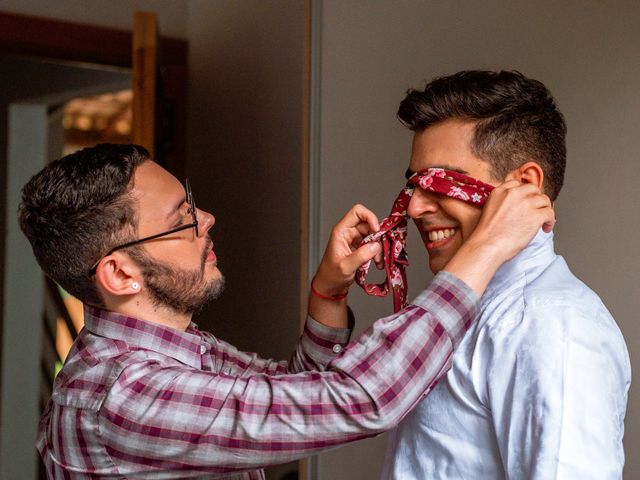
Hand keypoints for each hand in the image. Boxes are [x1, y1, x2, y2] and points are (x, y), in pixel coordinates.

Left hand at [312, 204, 382, 296]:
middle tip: (380, 252)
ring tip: (378, 261)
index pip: (357, 212)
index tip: (376, 230)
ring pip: (374, 236)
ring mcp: (355, 240)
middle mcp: (349, 233)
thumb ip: (361, 256)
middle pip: (369, 225)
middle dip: (377, 238)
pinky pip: (373, 246)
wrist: (330, 286)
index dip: (369, 217)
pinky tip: (377, 263)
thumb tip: (376, 246)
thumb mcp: (345, 266)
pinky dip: (378, 253)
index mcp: (341, 231)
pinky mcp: (361, 248)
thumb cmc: (331, 275)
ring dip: (379, 248)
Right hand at [444, 181, 554, 296]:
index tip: (526, 201)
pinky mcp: (536, 215)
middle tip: (537, 210)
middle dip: (536, 199)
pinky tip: (546, 228)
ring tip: (543, 221)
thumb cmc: (486, 235)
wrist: (487, 245)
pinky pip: (550, 213)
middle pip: (533, 189)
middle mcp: (513, 194)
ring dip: (545, 210)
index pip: (517, 184)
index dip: (524, 193)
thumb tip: (517, 208)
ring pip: (544, 200)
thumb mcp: (489, 209)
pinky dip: (550, 221)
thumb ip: (502, 203)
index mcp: (500, 191)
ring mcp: (526, 203)